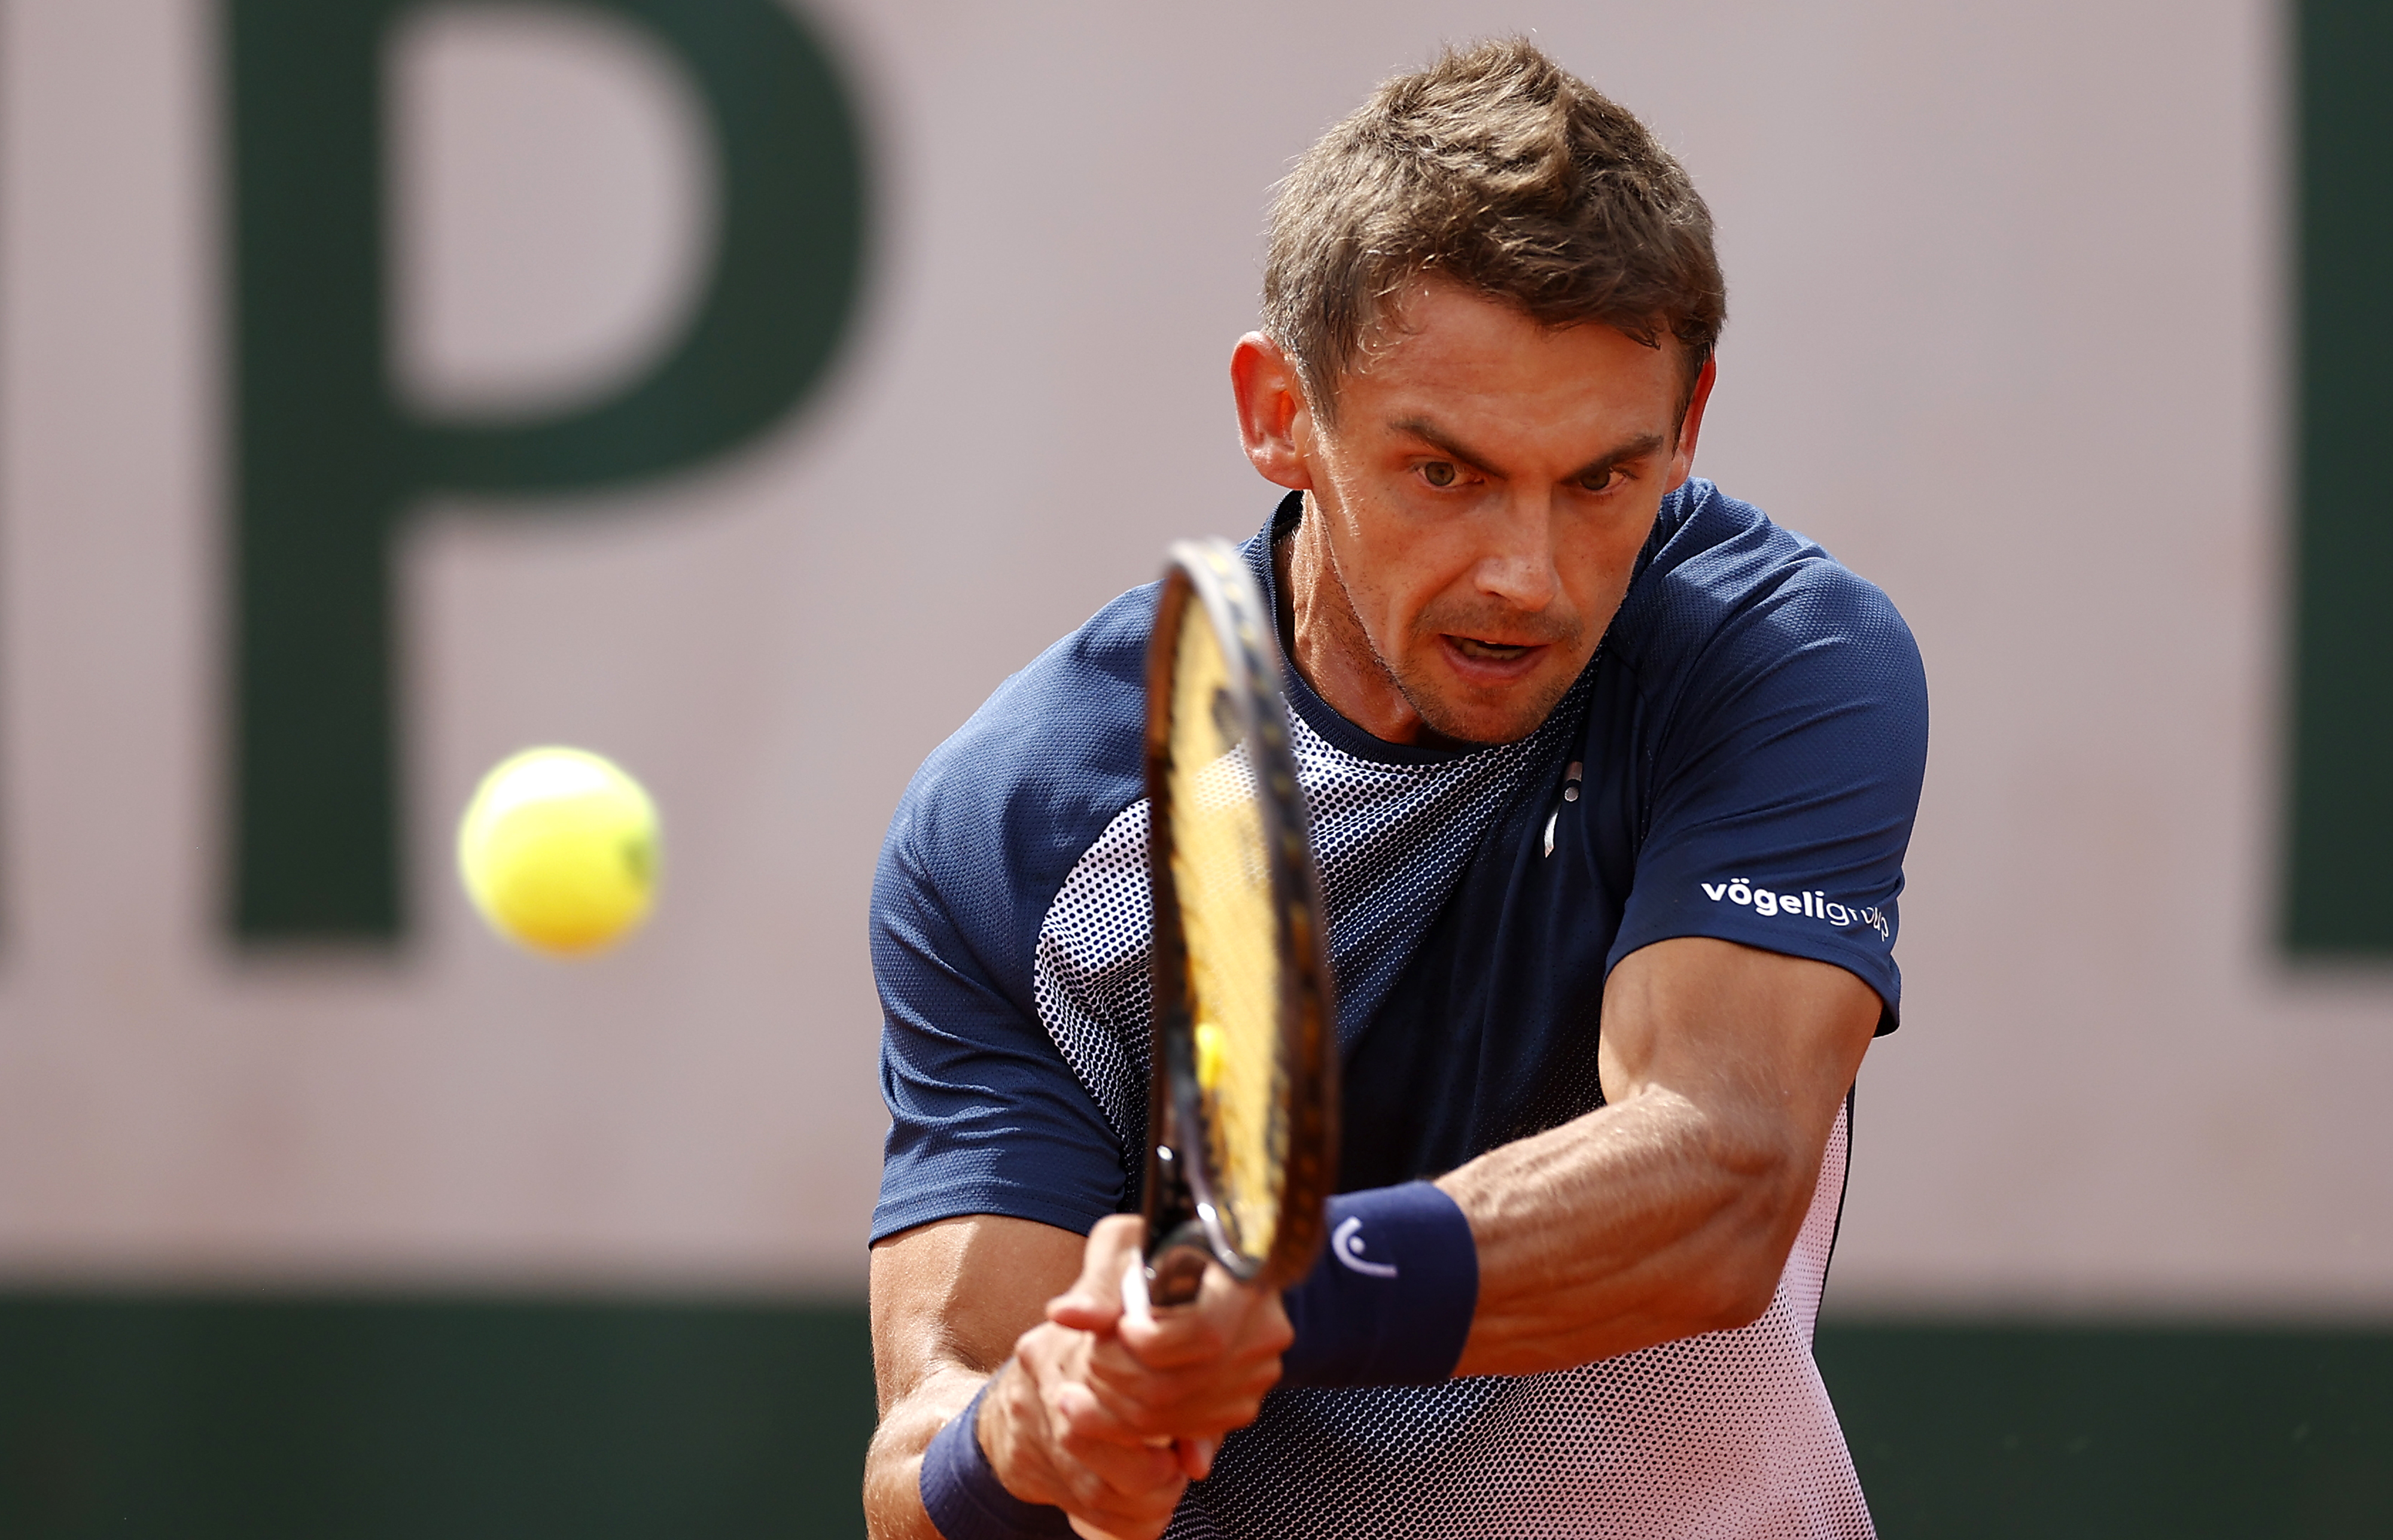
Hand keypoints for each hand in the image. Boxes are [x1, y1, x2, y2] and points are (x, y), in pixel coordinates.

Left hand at [979, 1216, 1293, 1539]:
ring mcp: (1257, 1374)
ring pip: (1180, 1416)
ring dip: (1120, 1407)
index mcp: (1244, 1280)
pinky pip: (1185, 1431)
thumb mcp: (1124, 1246)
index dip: (1151, 1341)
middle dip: (1119, 1378)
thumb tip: (1065, 1315)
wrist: (1193, 1266)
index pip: (1204, 1333)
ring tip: (1091, 1378)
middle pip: (1184, 1382)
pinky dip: (1140, 1426)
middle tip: (1088, 1358)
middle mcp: (1263, 1331)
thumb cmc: (1156, 1248)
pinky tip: (1110, 1402)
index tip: (1120, 1327)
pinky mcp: (1242, 1403)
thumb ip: (1098, 1283)